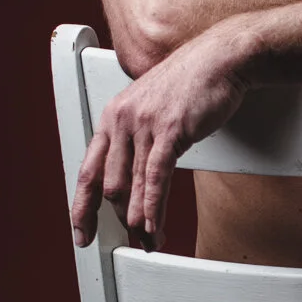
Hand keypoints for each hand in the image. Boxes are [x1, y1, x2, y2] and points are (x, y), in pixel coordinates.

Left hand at [71, 30, 246, 247]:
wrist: (219, 61)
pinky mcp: (170, 129)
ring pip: (132, 184)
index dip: (82, 207)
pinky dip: (154, 205)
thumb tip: (135, 180)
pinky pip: (156, 175)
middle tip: (131, 240)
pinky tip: (154, 223)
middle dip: (119, 219)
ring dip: (140, 219)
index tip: (81, 231)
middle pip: (108, 184)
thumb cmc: (191, 85)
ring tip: (147, 240)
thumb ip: (137, 141)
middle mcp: (121, 120)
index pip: (86, 171)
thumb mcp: (152, 111)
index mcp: (112, 117)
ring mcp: (144, 124)